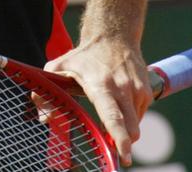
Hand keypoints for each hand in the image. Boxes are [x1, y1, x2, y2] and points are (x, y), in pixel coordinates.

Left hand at [44, 37, 150, 164]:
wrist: (114, 36)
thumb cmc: (84, 55)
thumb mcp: (59, 66)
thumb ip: (48, 90)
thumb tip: (43, 118)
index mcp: (101, 85)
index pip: (112, 116)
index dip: (119, 138)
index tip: (123, 155)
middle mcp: (123, 89)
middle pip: (130, 129)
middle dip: (123, 142)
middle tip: (110, 145)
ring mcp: (138, 90)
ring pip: (135, 125)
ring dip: (124, 128)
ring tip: (108, 110)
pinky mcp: (148, 92)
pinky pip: (139, 116)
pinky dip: (130, 118)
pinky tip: (117, 103)